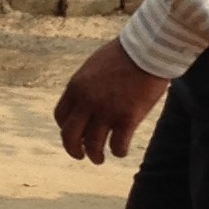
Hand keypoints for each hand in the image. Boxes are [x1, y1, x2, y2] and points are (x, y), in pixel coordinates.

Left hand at [53, 38, 170, 163]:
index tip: (75, 133)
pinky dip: (118, 152)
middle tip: (81, 155)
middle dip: (73, 150)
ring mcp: (107, 111)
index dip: (66, 129)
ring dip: (95, 156)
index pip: (61, 117)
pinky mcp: (127, 118)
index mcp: (76, 87)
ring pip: (93, 146)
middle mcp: (87, 101)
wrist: (148, 49)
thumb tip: (85, 101)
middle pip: (70, 136)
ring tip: (99, 159)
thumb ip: (86, 85)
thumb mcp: (94, 66)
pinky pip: (118, 146)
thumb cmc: (125, 54)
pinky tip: (120, 151)